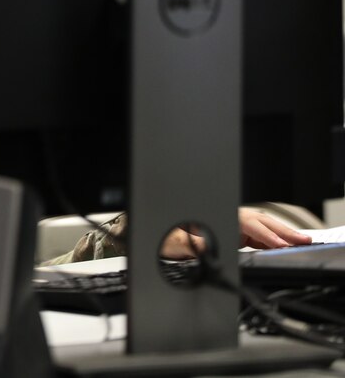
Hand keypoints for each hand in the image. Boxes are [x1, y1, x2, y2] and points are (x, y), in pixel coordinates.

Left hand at [159, 207, 312, 258]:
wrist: (162, 237)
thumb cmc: (171, 238)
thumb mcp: (184, 243)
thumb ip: (200, 246)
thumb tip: (210, 248)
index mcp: (219, 218)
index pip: (250, 226)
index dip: (267, 236)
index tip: (282, 245)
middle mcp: (229, 217)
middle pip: (261, 222)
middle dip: (283, 231)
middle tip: (304, 240)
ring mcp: (235, 224)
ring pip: (263, 227)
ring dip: (282, 234)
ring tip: (302, 241)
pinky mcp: (237, 233)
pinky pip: (259, 235)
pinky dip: (274, 240)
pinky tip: (286, 246)